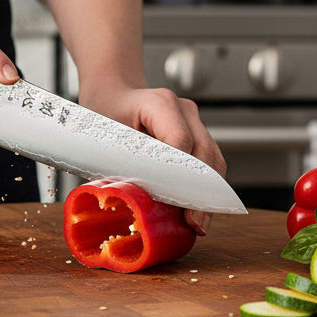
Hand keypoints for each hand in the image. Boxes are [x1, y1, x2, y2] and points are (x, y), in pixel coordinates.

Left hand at [78, 84, 226, 235]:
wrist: (114, 92)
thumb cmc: (105, 112)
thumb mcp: (103, 135)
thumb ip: (118, 164)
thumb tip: (131, 202)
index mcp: (158, 103)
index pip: (180, 141)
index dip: (179, 174)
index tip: (176, 203)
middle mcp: (183, 109)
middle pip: (204, 153)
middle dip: (200, 192)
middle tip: (195, 223)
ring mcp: (194, 120)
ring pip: (213, 159)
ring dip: (208, 193)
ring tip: (200, 223)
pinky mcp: (197, 133)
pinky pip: (209, 161)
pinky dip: (205, 186)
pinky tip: (199, 210)